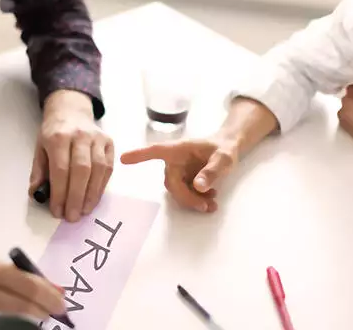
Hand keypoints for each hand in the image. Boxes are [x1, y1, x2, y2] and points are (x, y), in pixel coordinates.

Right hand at [0, 239, 64, 329]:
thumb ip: (20, 276)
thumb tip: (51, 289)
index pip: (29, 284)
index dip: (48, 296)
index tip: (62, 304)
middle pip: (20, 305)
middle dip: (43, 311)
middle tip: (55, 315)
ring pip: (5, 323)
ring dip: (25, 324)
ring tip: (36, 322)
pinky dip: (1, 329)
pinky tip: (11, 326)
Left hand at [29, 90, 113, 221]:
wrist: (72, 112)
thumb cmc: (54, 133)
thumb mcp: (40, 148)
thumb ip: (39, 172)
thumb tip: (38, 195)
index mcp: (59, 137)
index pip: (61, 169)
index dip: (60, 193)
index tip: (57, 211)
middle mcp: (80, 136)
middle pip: (81, 170)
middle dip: (77, 197)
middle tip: (72, 216)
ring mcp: (97, 138)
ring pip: (98, 169)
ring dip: (91, 194)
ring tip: (84, 211)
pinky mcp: (109, 142)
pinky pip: (108, 167)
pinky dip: (102, 185)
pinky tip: (94, 198)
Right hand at [120, 135, 237, 212]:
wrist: (229, 149)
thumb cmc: (224, 147)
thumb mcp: (224, 157)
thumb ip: (212, 171)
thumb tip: (198, 186)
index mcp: (179, 149)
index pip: (155, 151)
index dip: (139, 155)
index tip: (123, 159)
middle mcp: (174, 161)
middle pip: (171, 183)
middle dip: (186, 197)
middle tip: (205, 206)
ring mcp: (178, 171)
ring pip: (178, 192)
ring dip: (193, 201)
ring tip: (212, 203)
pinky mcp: (184, 180)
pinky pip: (185, 194)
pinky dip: (197, 200)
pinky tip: (211, 200)